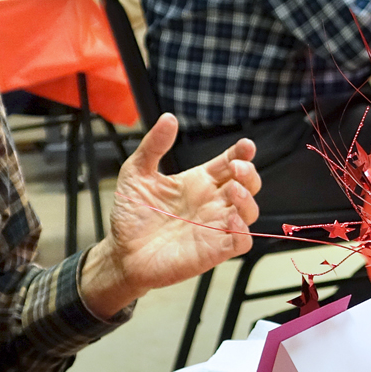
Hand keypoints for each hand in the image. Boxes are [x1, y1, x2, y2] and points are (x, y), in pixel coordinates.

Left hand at [79, 114, 261, 316]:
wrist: (121, 253)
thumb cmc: (130, 216)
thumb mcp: (136, 172)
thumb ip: (153, 145)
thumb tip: (168, 118)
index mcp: (198, 182)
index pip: (230, 163)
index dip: (241, 153)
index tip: (245, 146)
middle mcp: (211, 203)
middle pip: (247, 184)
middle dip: (249, 173)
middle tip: (236, 168)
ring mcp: (215, 227)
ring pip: (249, 210)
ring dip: (248, 198)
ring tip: (232, 190)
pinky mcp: (214, 251)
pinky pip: (242, 241)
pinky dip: (242, 230)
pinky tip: (229, 219)